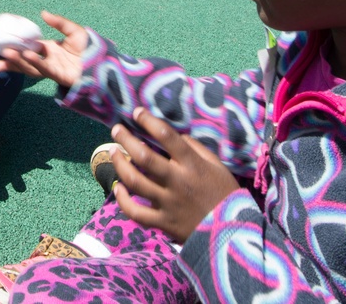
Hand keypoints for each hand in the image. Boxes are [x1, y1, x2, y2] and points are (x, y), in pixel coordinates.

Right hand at [0, 10, 84, 87]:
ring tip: (5, 57)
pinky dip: (35, 62)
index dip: (17, 48)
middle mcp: (48, 59)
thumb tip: (42, 13)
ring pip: (31, 66)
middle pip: (26, 61)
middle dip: (12, 61)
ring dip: (18, 62)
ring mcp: (52, 68)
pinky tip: (27, 56)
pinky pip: (44, 68)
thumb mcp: (74, 30)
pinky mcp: (59, 75)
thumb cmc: (90, 48)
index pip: (29, 48)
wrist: (103, 61)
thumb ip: (59, 22)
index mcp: (49, 48)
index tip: (4, 46)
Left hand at [111, 107, 239, 242]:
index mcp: (192, 165)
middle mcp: (178, 181)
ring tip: (114, 152)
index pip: (167, 136)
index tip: (137, 112)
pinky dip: (123, 200)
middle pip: (144, 156)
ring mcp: (168, 203)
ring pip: (135, 181)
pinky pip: (136, 213)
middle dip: (126, 139)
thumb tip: (176, 136)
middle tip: (117, 129)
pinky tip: (118, 189)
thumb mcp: (217, 166)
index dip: (149, 121)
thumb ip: (195, 149)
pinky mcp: (163, 222)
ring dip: (120, 165)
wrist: (232, 233)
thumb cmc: (224, 194)